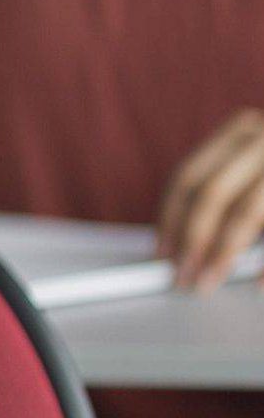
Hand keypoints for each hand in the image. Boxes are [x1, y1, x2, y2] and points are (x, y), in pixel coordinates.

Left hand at [156, 108, 263, 291]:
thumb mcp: (256, 165)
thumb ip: (228, 191)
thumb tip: (184, 241)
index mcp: (243, 131)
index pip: (190, 175)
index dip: (170, 216)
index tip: (162, 251)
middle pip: (213, 193)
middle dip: (192, 240)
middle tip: (182, 276)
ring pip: (248, 211)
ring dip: (224, 253)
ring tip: (210, 282)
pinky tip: (257, 287)